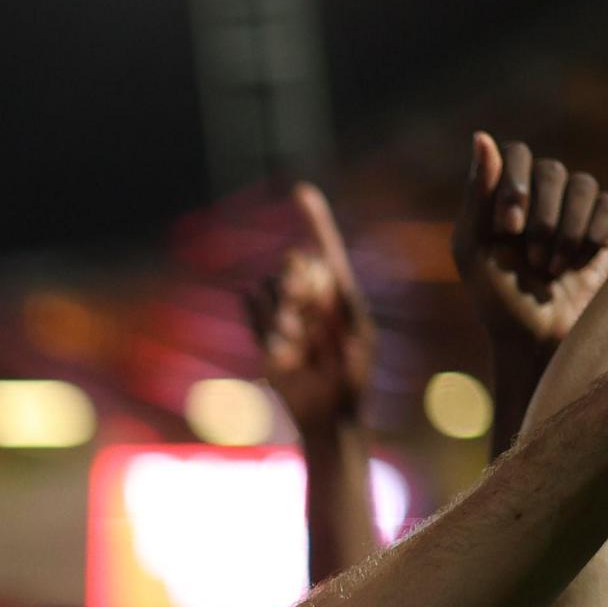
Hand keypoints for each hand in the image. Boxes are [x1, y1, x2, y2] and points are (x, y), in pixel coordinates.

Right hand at [245, 185, 373, 432]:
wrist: (329, 415)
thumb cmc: (353, 377)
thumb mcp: (356, 335)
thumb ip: (334, 300)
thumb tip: (301, 270)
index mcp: (339, 292)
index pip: (326, 246)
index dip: (315, 219)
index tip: (301, 191)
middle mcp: (310, 297)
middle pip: (294, 265)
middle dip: (298, 287)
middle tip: (311, 321)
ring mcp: (284, 314)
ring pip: (269, 287)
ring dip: (282, 314)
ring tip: (300, 347)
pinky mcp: (263, 334)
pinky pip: (251, 308)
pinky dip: (263, 323)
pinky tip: (282, 349)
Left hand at [455, 134, 607, 354]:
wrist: (540, 341)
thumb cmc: (499, 300)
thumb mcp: (473, 249)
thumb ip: (477, 194)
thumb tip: (481, 136)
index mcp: (507, 196)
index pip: (516, 155)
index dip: (514, 184)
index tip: (507, 227)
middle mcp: (544, 197)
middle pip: (551, 169)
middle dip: (540, 216)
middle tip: (531, 258)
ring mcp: (578, 210)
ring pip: (582, 185)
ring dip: (564, 228)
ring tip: (551, 268)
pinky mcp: (607, 228)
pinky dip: (592, 229)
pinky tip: (581, 258)